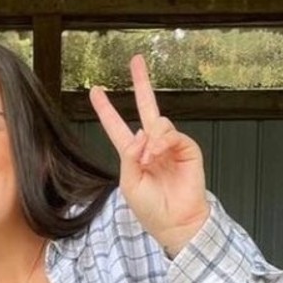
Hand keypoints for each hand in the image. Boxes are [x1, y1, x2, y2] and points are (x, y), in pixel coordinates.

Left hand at [89, 55, 209, 255]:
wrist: (175, 221)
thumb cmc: (152, 209)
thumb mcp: (129, 184)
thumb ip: (129, 156)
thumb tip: (140, 133)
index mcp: (133, 155)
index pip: (117, 127)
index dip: (106, 109)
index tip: (96, 91)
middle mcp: (151, 146)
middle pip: (145, 107)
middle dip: (141, 83)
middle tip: (136, 61)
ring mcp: (169, 145)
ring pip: (157, 122)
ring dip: (150, 140)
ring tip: (149, 160)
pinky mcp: (185, 148)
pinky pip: (171, 134)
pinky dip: (162, 142)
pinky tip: (158, 154)